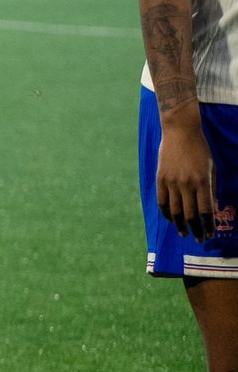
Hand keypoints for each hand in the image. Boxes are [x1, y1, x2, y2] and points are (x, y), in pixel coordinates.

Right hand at [158, 119, 220, 240]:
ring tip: (184, 233)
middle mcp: (186, 184)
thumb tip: (211, 207)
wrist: (180, 132)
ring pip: (175, 210)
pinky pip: (162, 201)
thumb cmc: (200, 148)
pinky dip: (166, 213)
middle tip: (199, 239)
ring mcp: (172, 182)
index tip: (210, 235)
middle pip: (191, 214)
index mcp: (202, 182)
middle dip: (196, 229)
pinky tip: (171, 219)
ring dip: (180, 225)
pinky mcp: (160, 179)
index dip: (208, 225)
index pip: (206, 211)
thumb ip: (210, 188)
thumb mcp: (210, 168)